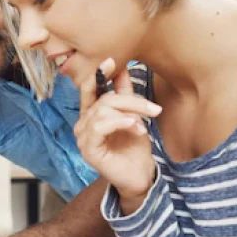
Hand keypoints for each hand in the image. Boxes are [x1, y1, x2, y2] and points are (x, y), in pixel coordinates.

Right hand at [75, 58, 161, 212]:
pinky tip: (135, 127)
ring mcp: (82, 138)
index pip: (89, 90)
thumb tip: (122, 68)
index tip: (111, 60)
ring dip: (129, 113)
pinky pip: (101, 127)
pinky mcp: (88, 150)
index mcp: (91, 115)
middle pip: (103, 100)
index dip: (98, 74)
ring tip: (145, 122)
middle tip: (154, 108)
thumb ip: (124, 94)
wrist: (140, 176)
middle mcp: (82, 125)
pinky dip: (120, 123)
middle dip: (130, 100)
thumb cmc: (134, 148)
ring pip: (103, 111)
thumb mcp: (133, 116)